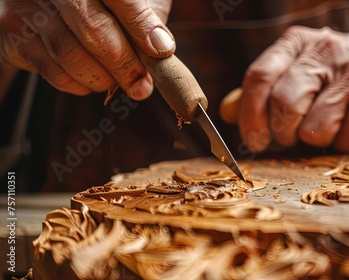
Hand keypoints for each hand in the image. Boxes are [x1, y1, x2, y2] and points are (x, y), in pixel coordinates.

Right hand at [0, 0, 173, 99]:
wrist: (46, 2)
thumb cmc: (102, 2)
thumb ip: (145, 17)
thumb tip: (161, 48)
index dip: (141, 25)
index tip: (161, 51)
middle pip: (94, 29)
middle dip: (124, 64)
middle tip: (143, 87)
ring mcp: (28, 5)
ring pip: (72, 55)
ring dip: (102, 78)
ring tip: (117, 82)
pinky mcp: (13, 32)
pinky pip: (53, 71)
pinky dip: (79, 84)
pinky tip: (90, 79)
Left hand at [237, 26, 348, 151]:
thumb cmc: (343, 74)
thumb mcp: (302, 71)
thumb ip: (264, 90)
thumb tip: (227, 112)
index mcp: (296, 42)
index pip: (258, 78)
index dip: (250, 116)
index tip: (254, 141)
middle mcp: (322, 49)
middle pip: (284, 105)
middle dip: (283, 133)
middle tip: (292, 138)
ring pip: (314, 128)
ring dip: (318, 140)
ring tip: (331, 125)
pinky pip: (346, 139)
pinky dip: (345, 143)